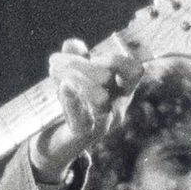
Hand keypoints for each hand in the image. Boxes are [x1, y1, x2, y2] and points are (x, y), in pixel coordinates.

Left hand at [29, 38, 142, 181]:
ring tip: (56, 72)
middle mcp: (117, 109)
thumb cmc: (73, 106)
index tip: (89, 57)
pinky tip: (63, 88)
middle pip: (110, 79)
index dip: (114, 59)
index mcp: (121, 92)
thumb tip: (73, 45)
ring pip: (99, 100)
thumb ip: (75, 57)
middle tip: (57, 61)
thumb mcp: (74, 78)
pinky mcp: (84, 136)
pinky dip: (72, 101)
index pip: (134, 71)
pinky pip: (82, 119)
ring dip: (76, 80)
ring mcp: (103, 125)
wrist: (60, 144)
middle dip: (84, 65)